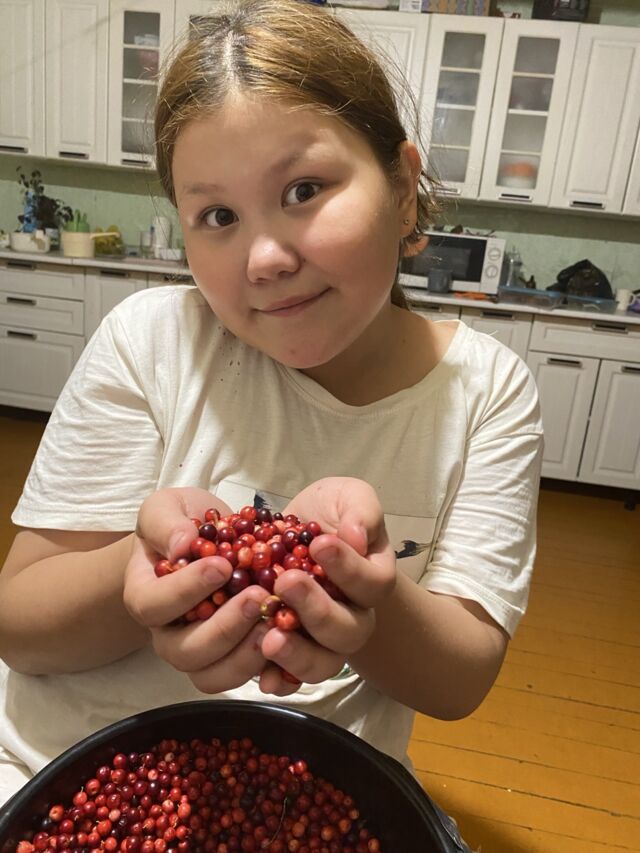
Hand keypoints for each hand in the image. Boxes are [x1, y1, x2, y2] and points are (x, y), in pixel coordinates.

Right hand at [123, 488, 271, 691]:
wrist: (203, 539)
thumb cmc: (180, 524)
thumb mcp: (165, 508)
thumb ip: (165, 523)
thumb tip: (182, 544)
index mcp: (145, 597)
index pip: (154, 606)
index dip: (186, 591)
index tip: (222, 566)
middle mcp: (168, 634)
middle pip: (187, 652)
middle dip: (225, 628)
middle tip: (259, 597)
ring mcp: (201, 652)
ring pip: (214, 676)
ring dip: (247, 655)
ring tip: (277, 622)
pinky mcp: (232, 658)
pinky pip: (245, 676)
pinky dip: (269, 667)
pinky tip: (291, 639)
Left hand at [258, 477, 395, 695]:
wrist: (296, 536)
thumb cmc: (327, 516)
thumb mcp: (347, 497)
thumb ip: (361, 510)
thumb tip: (356, 536)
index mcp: (372, 579)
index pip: (372, 584)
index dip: (348, 568)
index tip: (319, 543)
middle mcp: (353, 617)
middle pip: (347, 631)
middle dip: (317, 609)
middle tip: (286, 582)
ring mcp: (323, 641)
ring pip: (322, 663)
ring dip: (297, 653)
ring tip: (269, 636)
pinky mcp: (292, 653)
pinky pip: (290, 678)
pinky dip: (276, 678)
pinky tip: (260, 670)